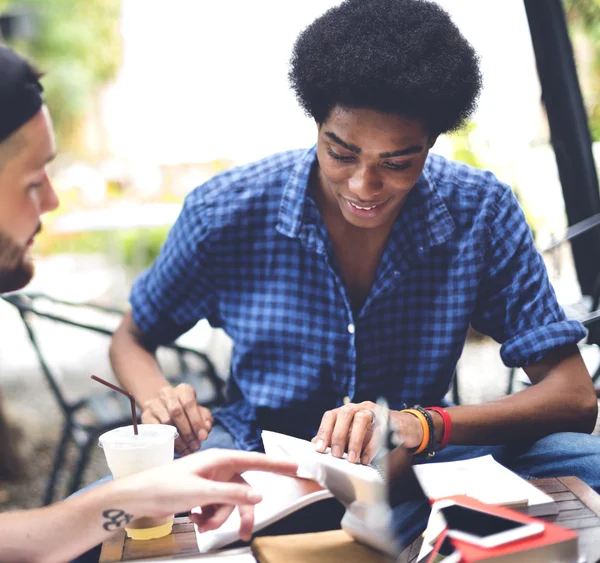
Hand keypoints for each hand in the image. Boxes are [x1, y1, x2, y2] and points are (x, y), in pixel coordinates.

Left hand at [117, 450, 297, 541]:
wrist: (138, 497)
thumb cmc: (165, 487)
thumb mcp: (200, 492)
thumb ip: (231, 495)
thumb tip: (258, 496)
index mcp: (220, 460)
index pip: (255, 461)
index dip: (276, 465)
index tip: (296, 467)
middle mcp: (218, 469)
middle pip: (243, 492)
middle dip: (240, 513)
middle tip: (244, 534)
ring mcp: (211, 482)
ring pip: (229, 504)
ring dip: (218, 518)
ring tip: (200, 522)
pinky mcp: (202, 494)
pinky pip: (217, 508)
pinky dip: (209, 517)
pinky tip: (195, 518)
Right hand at [141, 383, 212, 454]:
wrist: (163, 406)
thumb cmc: (186, 410)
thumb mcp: (198, 411)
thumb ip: (205, 419)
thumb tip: (206, 430)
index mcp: (183, 390)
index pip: (189, 403)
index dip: (196, 421)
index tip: (202, 436)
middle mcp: (167, 393)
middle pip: (176, 412)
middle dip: (188, 432)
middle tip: (195, 446)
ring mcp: (154, 404)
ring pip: (165, 421)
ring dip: (177, 438)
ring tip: (186, 449)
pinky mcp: (146, 415)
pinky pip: (155, 428)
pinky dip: (165, 439)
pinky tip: (173, 447)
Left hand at [312, 403, 425, 463]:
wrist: (402, 428)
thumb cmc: (373, 432)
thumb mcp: (353, 434)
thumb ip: (337, 438)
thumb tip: (316, 444)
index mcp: (347, 411)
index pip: (331, 415)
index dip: (324, 431)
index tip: (319, 449)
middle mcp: (360, 407)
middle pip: (345, 413)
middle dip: (339, 435)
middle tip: (337, 455)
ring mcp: (375, 411)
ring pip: (362, 419)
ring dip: (355, 440)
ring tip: (353, 459)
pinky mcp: (389, 419)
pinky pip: (380, 430)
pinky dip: (372, 446)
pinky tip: (366, 459)